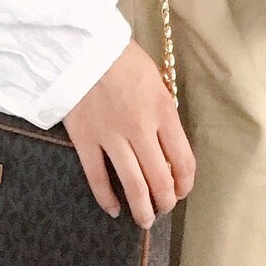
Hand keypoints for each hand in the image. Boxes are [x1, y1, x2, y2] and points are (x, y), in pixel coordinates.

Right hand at [61, 39, 194, 229]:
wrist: (80, 46)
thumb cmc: (119, 56)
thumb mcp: (154, 78)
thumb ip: (162, 110)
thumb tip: (165, 140)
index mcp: (162, 111)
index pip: (183, 159)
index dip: (185, 183)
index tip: (182, 191)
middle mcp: (140, 128)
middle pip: (160, 178)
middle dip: (165, 201)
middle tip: (163, 209)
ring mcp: (111, 136)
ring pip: (132, 183)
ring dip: (142, 208)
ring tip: (145, 220)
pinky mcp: (85, 139)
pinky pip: (97, 176)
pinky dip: (107, 197)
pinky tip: (113, 209)